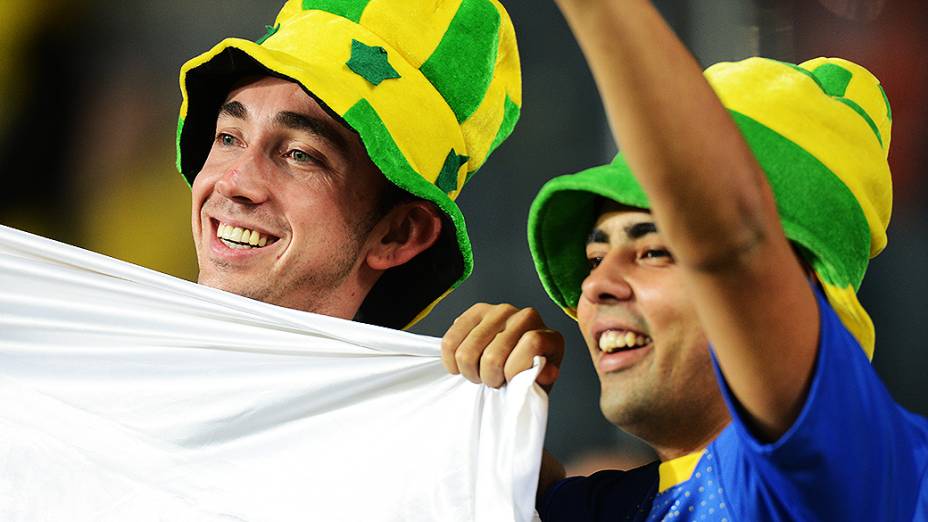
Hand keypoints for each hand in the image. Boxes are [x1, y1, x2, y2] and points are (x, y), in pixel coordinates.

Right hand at [441, 304, 563, 391]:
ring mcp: (500, 311)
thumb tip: (547, 373)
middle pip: (493, 354)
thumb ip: (542, 381)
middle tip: (493, 382)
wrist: (511, 366)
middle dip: (488, 378)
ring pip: (468, 350)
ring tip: (480, 374)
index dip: (516, 370)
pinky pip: (450, 340)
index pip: (531, 343)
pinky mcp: (476, 311)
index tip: (511, 382)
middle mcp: (527, 316)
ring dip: (470, 372)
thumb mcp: (539, 387)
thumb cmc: (526, 377)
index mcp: (550, 336)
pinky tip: (461, 366)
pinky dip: (451, 361)